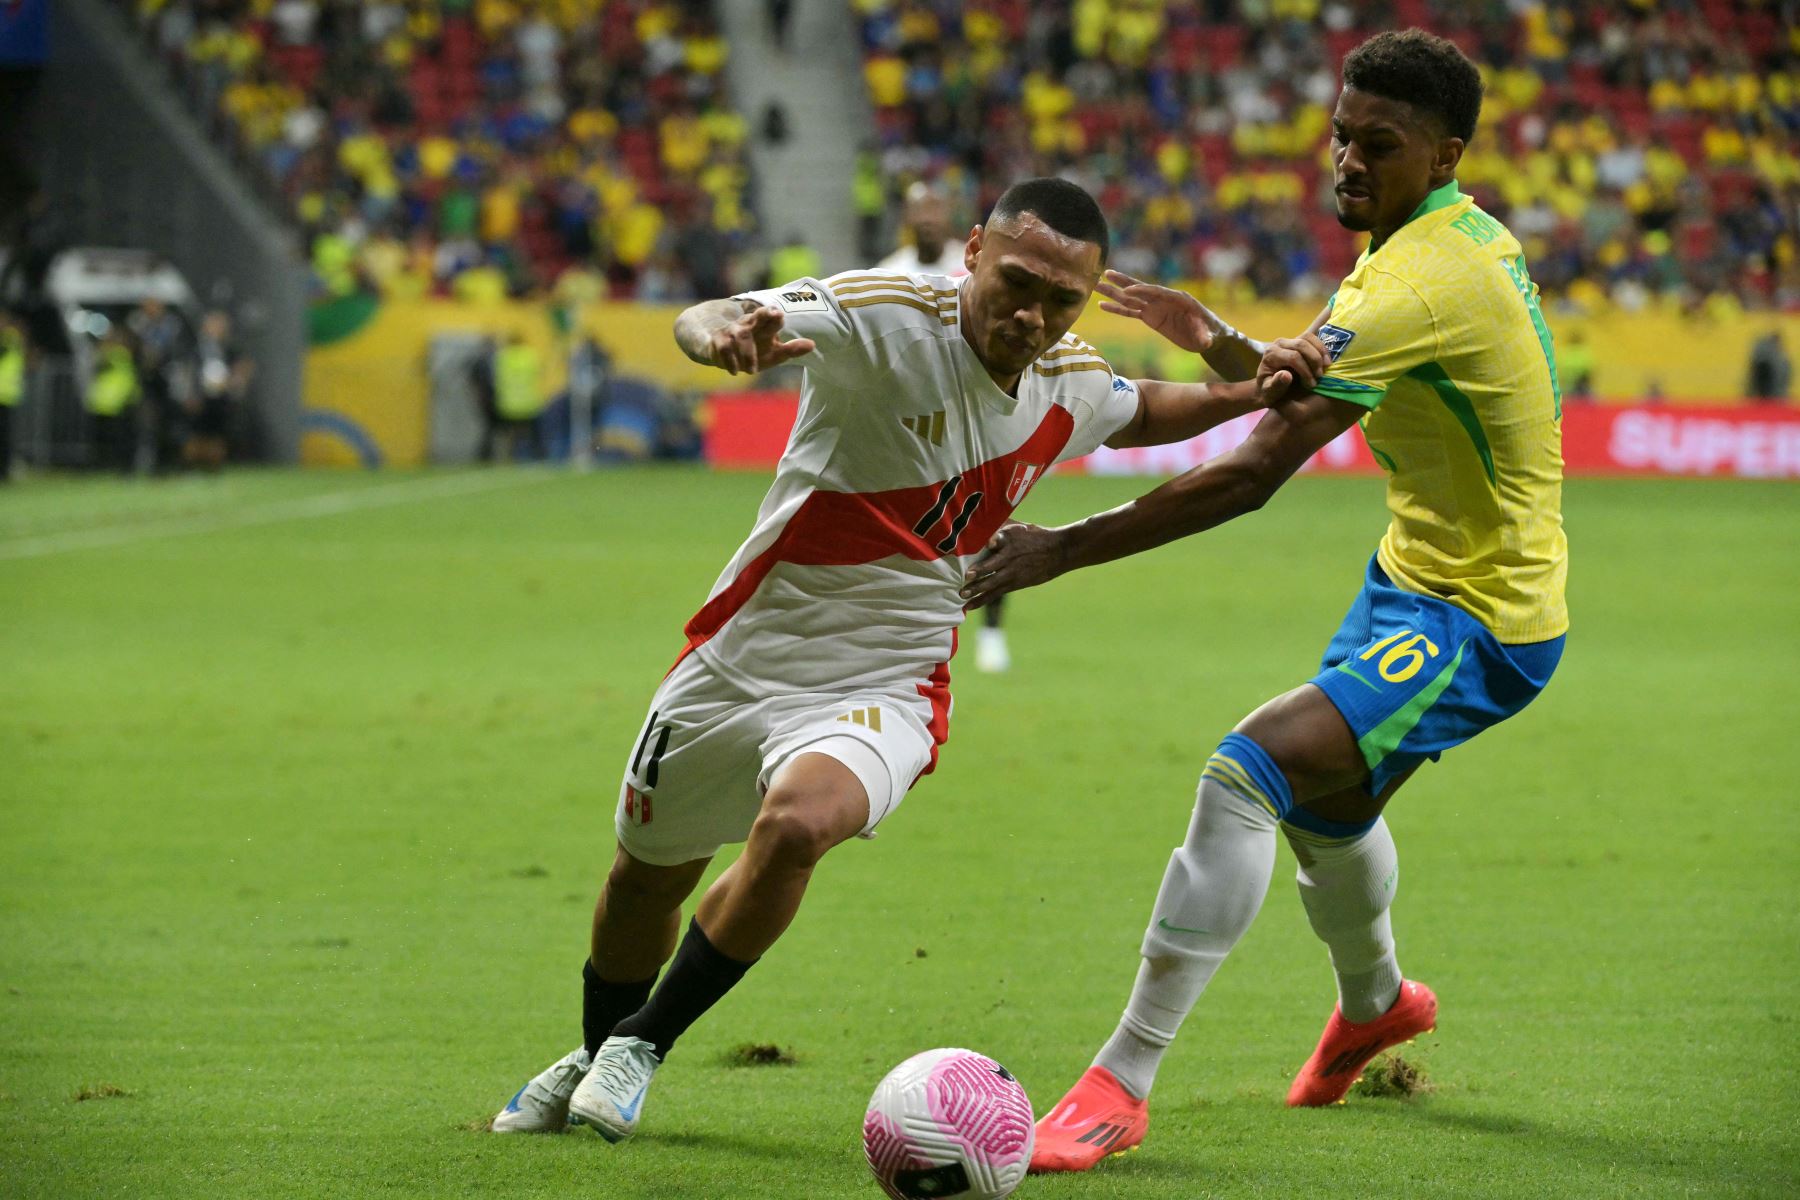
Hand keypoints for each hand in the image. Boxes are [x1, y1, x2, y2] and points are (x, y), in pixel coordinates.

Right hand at [708, 305, 815, 374]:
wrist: (718, 347)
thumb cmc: (752, 349)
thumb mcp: (773, 351)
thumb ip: (791, 349)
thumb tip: (813, 345)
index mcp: (762, 326)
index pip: (770, 317)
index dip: (774, 315)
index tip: (780, 314)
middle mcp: (748, 325)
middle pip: (755, 318)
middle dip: (764, 315)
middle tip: (776, 314)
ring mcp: (732, 333)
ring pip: (741, 336)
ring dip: (747, 353)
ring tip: (752, 371)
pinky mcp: (718, 343)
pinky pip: (724, 349)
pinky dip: (730, 361)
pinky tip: (735, 371)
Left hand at [958, 522, 1067, 608]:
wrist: (1058, 552)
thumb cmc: (1035, 536)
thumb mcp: (1019, 526)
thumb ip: (1000, 525)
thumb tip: (981, 519)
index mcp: (1011, 540)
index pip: (1001, 538)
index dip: (994, 539)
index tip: (989, 542)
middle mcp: (1010, 557)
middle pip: (992, 565)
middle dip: (978, 572)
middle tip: (965, 578)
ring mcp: (1012, 572)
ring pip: (992, 583)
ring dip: (977, 589)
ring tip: (962, 594)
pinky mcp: (1014, 584)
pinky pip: (995, 593)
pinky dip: (982, 599)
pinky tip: (970, 605)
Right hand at [1095, 270, 1222, 353]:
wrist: (1209, 337)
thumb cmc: (1212, 334)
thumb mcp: (1210, 336)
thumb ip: (1205, 337)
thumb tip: (1206, 342)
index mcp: (1178, 298)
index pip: (1157, 292)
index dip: (1142, 291)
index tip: (1127, 291)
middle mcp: (1164, 300)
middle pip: (1140, 289)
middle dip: (1123, 282)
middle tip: (1105, 274)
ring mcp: (1155, 308)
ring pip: (1131, 299)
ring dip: (1114, 293)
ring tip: (1096, 286)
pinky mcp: (1151, 317)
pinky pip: (1131, 312)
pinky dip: (1117, 309)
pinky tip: (1102, 305)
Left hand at [1258, 333, 1330, 391]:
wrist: (1267, 385)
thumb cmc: (1269, 391)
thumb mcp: (1270, 393)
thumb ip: (1277, 385)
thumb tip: (1287, 375)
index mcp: (1271, 355)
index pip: (1293, 357)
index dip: (1305, 370)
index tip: (1312, 384)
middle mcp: (1278, 344)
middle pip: (1301, 344)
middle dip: (1314, 360)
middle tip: (1320, 376)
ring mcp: (1288, 340)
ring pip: (1308, 338)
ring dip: (1320, 352)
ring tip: (1326, 367)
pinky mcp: (1296, 340)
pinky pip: (1311, 338)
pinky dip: (1321, 348)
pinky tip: (1326, 361)